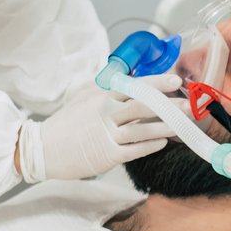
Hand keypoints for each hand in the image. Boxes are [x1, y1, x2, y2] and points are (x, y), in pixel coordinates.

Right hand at [18, 76, 181, 182]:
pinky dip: (150, 146)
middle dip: (167, 105)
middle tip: (187, 104)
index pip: (133, 86)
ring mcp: (106, 135)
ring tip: (183, 125)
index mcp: (101, 97)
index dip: (156, 82)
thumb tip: (127, 75)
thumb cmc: (66, 123)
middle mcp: (106, 114)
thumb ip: (106, 88)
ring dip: (164, 127)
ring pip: (141, 129)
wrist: (42, 149)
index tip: (175, 80)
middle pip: (142, 106)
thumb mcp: (83, 98)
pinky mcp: (106, 155)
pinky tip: (164, 143)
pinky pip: (133, 150)